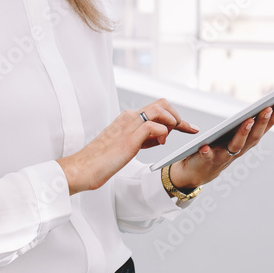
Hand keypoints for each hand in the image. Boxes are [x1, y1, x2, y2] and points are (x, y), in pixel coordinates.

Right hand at [57, 98, 197, 193]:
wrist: (83, 168)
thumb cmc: (102, 160)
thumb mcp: (126, 145)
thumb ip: (143, 138)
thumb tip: (160, 136)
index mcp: (128, 118)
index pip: (157, 107)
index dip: (176, 116)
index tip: (190, 127)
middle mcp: (129, 117)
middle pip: (162, 104)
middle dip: (177, 116)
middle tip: (184, 131)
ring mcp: (129, 126)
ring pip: (160, 109)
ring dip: (171, 122)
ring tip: (167, 139)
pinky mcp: (129, 138)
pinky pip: (154, 127)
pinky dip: (163, 133)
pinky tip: (159, 144)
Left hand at [168, 94, 273, 190]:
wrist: (198, 173)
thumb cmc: (218, 150)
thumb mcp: (235, 136)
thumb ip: (245, 124)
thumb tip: (263, 105)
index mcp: (247, 141)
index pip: (266, 125)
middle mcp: (240, 149)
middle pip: (255, 136)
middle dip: (263, 122)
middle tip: (269, 108)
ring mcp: (225, 156)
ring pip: (237, 145)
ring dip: (243, 133)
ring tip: (247, 120)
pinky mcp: (207, 161)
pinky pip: (208, 157)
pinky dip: (207, 153)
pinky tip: (205, 147)